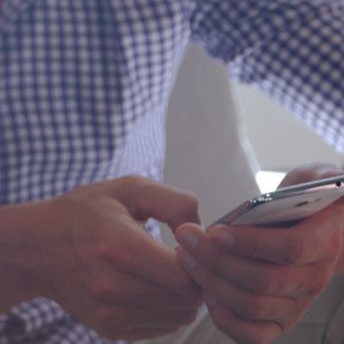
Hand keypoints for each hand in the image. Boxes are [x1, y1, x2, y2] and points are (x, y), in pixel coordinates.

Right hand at [16, 176, 202, 340]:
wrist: (33, 249)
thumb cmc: (83, 213)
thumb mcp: (126, 189)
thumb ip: (174, 202)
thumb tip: (201, 233)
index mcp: (114, 246)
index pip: (183, 276)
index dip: (198, 261)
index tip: (190, 245)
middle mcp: (109, 287)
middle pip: (187, 300)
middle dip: (196, 278)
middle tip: (184, 257)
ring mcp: (109, 313)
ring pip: (180, 317)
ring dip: (184, 295)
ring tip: (167, 270)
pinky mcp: (111, 329)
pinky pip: (163, 327)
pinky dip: (167, 308)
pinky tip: (151, 285)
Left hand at [175, 164, 343, 343]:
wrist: (319, 234)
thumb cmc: (305, 206)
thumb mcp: (310, 183)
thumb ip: (304, 182)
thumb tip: (292, 188)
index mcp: (323, 242)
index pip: (290, 248)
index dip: (249, 242)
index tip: (214, 230)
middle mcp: (313, 279)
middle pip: (262, 280)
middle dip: (215, 260)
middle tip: (185, 238)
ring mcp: (296, 304)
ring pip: (251, 305)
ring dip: (210, 282)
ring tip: (185, 256)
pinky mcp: (279, 322)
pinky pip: (250, 333)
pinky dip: (221, 315)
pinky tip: (202, 287)